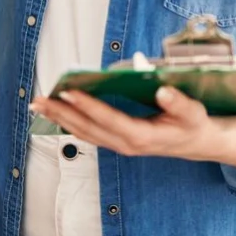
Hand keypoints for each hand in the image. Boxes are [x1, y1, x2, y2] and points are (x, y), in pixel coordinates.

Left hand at [30, 87, 220, 160]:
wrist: (196, 142)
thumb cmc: (192, 123)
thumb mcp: (193, 112)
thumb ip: (178, 101)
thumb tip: (162, 90)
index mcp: (142, 136)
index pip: (108, 119)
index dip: (87, 106)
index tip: (68, 91)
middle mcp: (126, 144)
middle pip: (88, 128)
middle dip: (62, 113)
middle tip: (40, 99)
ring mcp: (119, 145)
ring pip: (83, 133)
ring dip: (60, 118)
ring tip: (39, 104)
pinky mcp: (116, 142)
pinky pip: (88, 134)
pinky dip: (69, 122)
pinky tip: (56, 113)